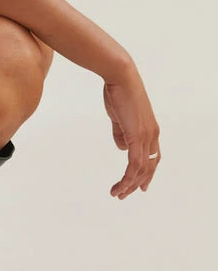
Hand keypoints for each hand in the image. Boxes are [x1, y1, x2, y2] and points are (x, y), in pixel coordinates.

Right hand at [102, 65, 160, 198]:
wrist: (120, 76)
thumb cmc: (118, 91)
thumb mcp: (119, 116)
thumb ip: (121, 132)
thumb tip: (121, 148)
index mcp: (150, 129)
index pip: (153, 157)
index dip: (147, 172)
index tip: (139, 185)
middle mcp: (152, 135)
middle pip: (149, 167)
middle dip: (137, 183)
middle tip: (125, 194)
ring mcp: (146, 136)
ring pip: (141, 169)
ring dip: (129, 184)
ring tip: (117, 193)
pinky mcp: (137, 135)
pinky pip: (134, 163)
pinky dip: (128, 177)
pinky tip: (120, 185)